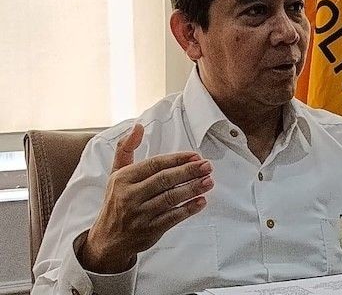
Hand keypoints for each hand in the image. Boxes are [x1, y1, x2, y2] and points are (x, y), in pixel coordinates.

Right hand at [77, 123, 213, 272]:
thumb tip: (137, 126)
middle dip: (189, 171)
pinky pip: (173, 218)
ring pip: (171, 198)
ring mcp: (140, 214)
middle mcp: (130, 196)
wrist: (107, 239)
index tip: (195, 155)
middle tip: (208, 166)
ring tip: (209, 181)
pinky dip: (188, 209)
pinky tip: (202, 201)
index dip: (177, 159)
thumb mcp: (116, 173)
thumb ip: (126, 149)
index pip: (155, 164)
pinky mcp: (149, 230)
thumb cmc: (117, 201)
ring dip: (193, 189)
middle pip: (165, 180)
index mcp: (123, 179)